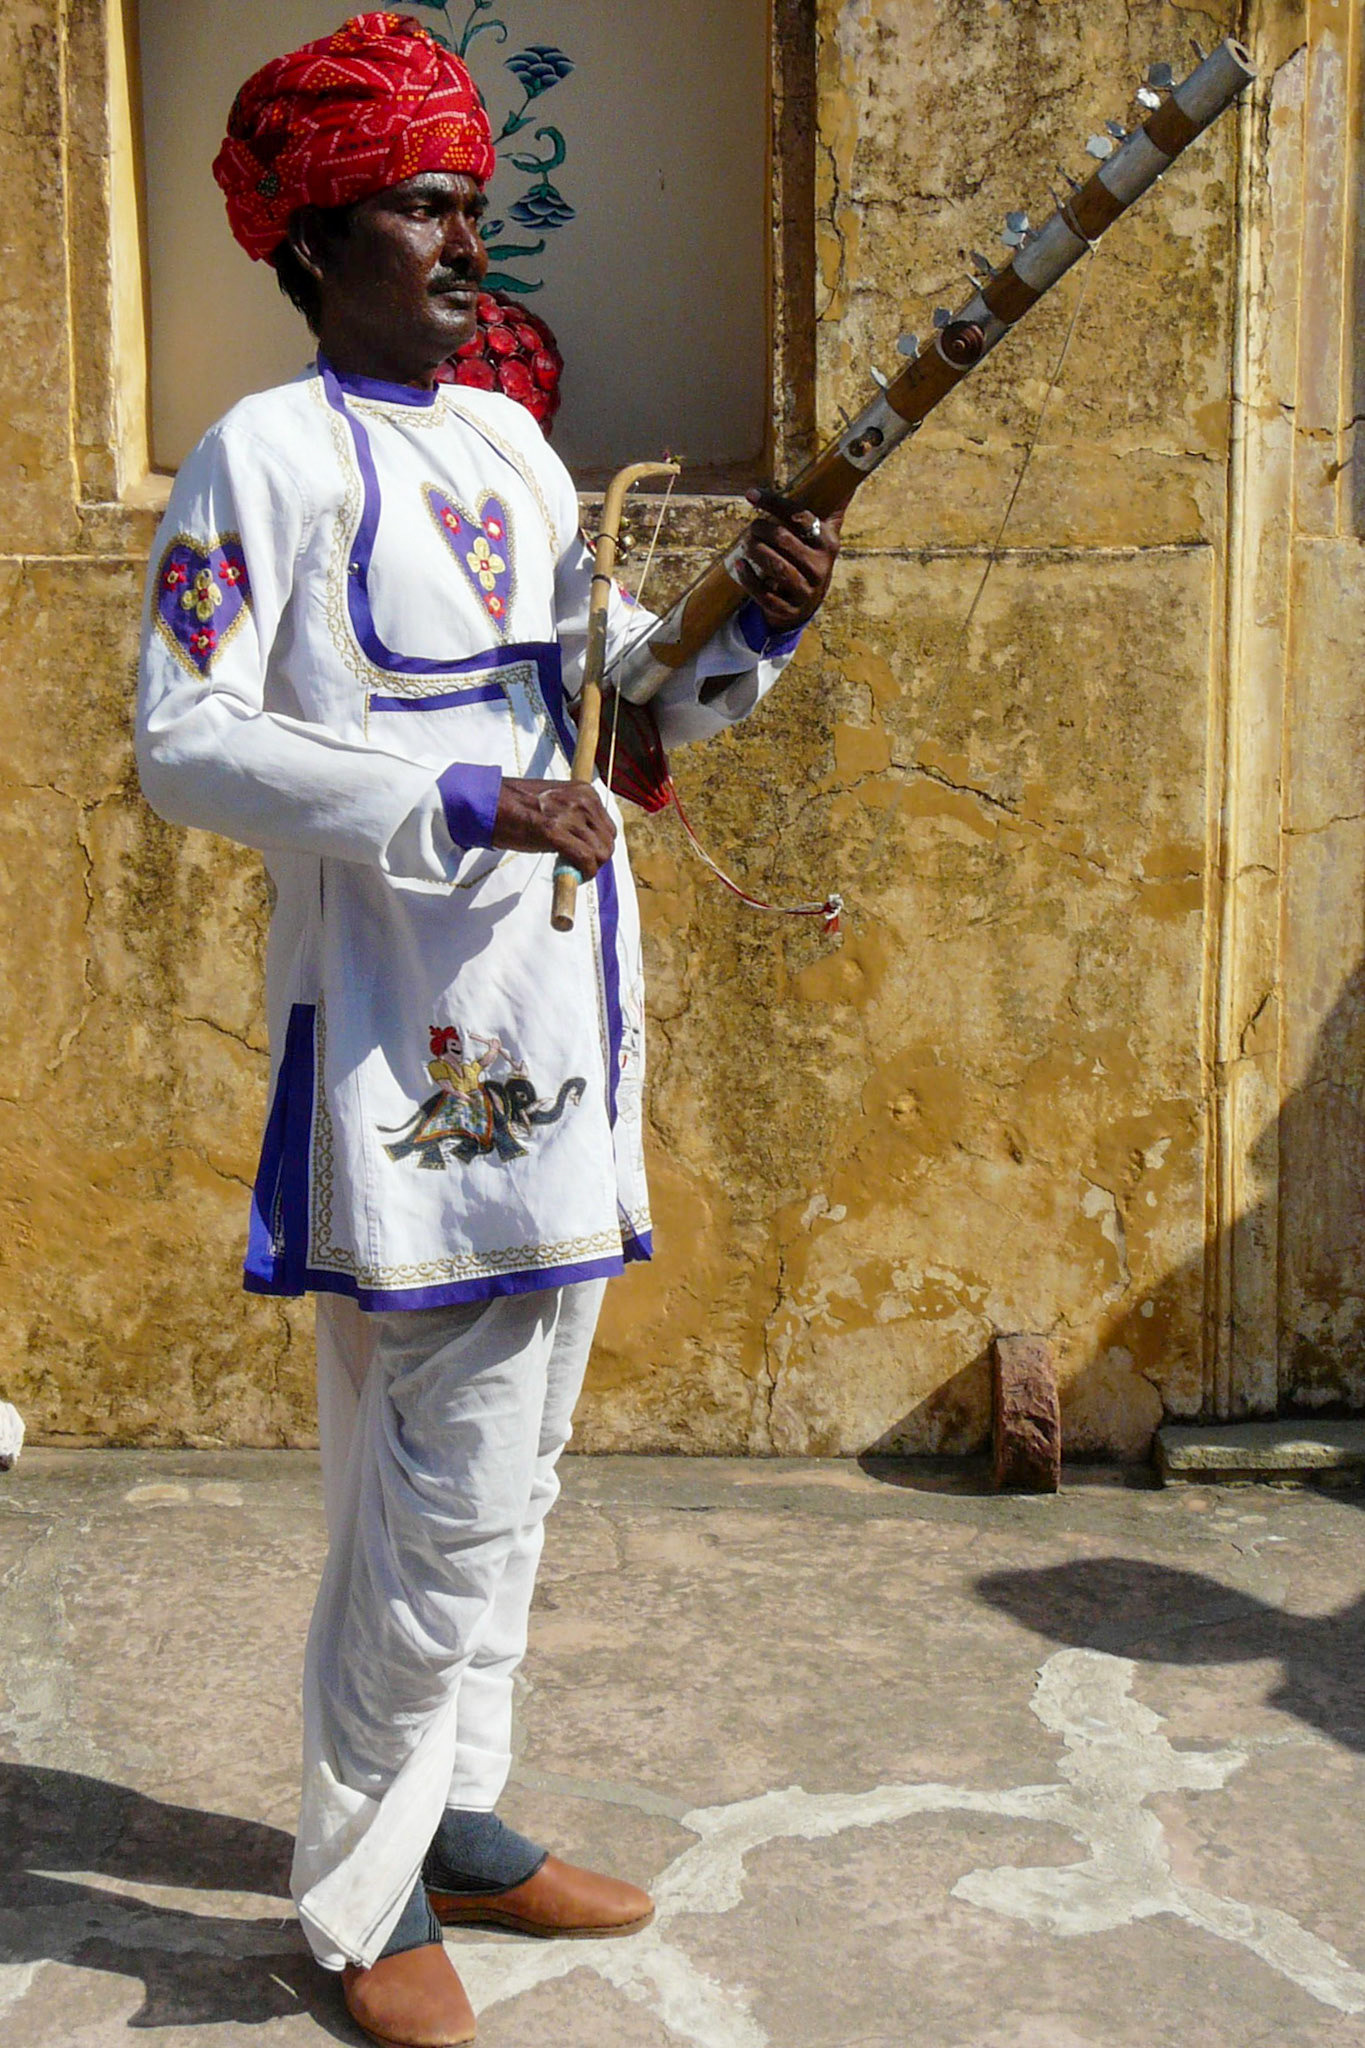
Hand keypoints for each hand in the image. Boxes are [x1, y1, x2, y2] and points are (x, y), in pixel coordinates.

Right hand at [492, 777, 616, 879]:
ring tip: (572, 870)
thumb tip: (589, 841)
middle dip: (596, 859)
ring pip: (600, 853)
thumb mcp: (557, 801)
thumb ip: (576, 816)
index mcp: (585, 791)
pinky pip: (585, 860)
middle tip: (578, 866)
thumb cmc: (518, 805)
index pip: (608, 827)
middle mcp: (582, 800)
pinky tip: (574, 876)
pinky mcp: (556, 832)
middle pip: (608, 841)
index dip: (598, 846)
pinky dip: (584, 873)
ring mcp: (570, 815)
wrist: (489, 803)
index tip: (584, 855)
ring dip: (590, 868)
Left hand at [734, 489, 843, 632]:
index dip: (774, 502)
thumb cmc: (811, 555)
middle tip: (752, 526)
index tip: (751, 494)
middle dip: (762, 529)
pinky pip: (765, 595)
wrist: (807, 601)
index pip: (800, 515)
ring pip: (776, 567)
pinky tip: (739, 564)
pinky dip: (748, 578)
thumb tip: (853, 457)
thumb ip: (832, 502)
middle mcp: (819, 567)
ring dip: (756, 550)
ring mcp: (805, 590)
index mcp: (827, 542)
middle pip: (784, 540)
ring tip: (746, 543)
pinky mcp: (789, 609)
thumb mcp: (823, 532)